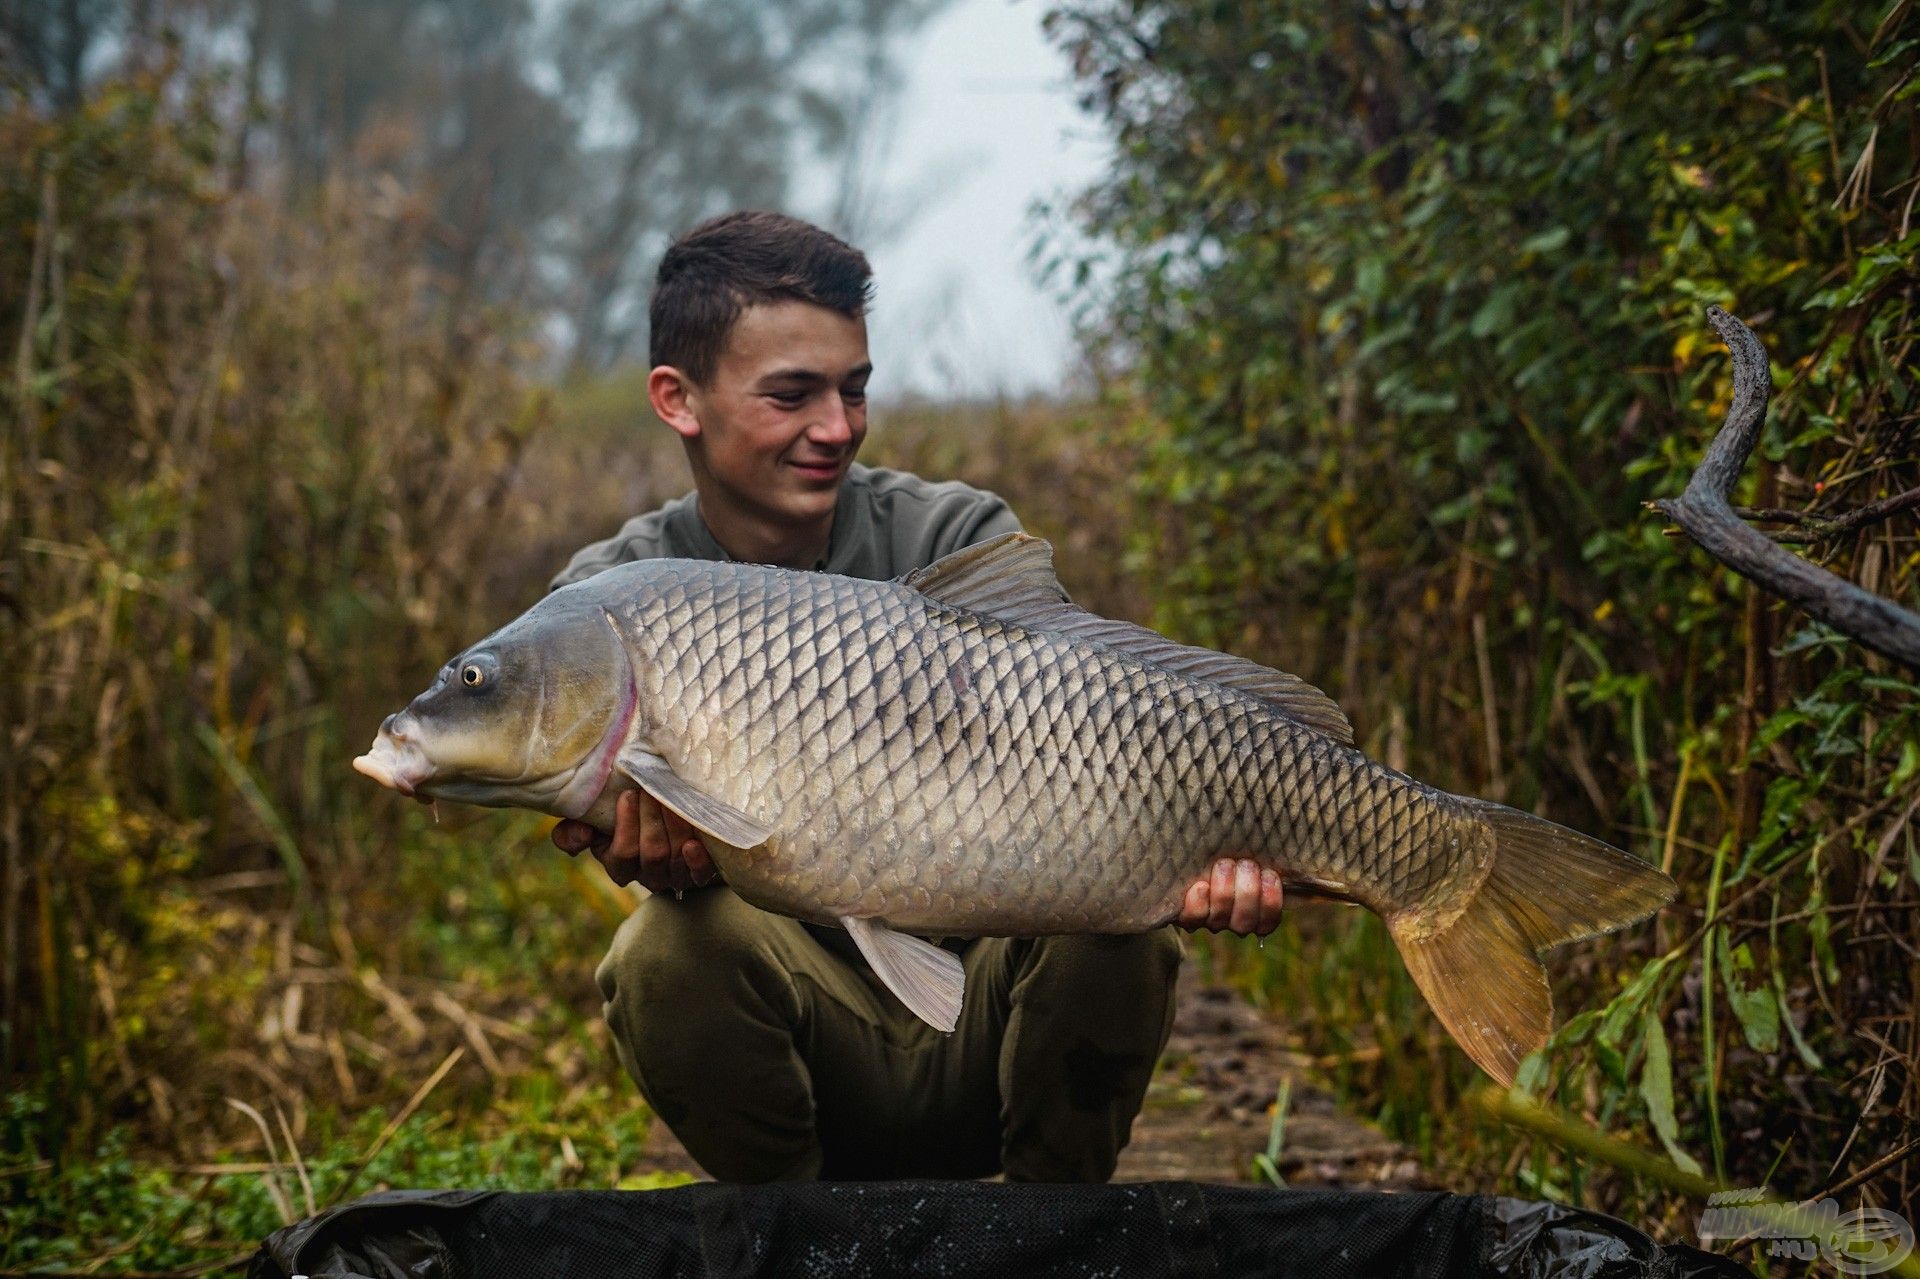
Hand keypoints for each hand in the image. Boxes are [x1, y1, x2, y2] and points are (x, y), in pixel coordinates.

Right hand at [551, 789, 719, 892]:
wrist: (668, 821)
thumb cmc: (627, 821)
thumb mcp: (596, 824)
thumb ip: (573, 830)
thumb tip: (581, 834)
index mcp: (620, 866)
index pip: (622, 855)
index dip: (626, 826)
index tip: (628, 794)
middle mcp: (648, 876)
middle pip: (652, 854)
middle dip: (652, 819)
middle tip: (653, 790)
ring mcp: (675, 877)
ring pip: (674, 858)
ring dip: (675, 827)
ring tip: (673, 798)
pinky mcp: (699, 875)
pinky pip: (699, 876)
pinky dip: (697, 860)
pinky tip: (694, 842)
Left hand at [1178, 858, 1282, 935]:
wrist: (1187, 852)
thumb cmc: (1231, 849)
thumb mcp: (1252, 852)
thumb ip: (1269, 855)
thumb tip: (1305, 838)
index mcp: (1255, 912)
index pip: (1268, 922)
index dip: (1271, 902)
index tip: (1270, 874)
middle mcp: (1232, 922)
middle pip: (1245, 922)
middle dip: (1248, 892)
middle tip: (1246, 864)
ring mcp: (1209, 920)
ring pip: (1221, 918)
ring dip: (1226, 890)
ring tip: (1225, 864)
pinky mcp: (1185, 914)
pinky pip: (1193, 918)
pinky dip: (1199, 902)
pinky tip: (1200, 885)